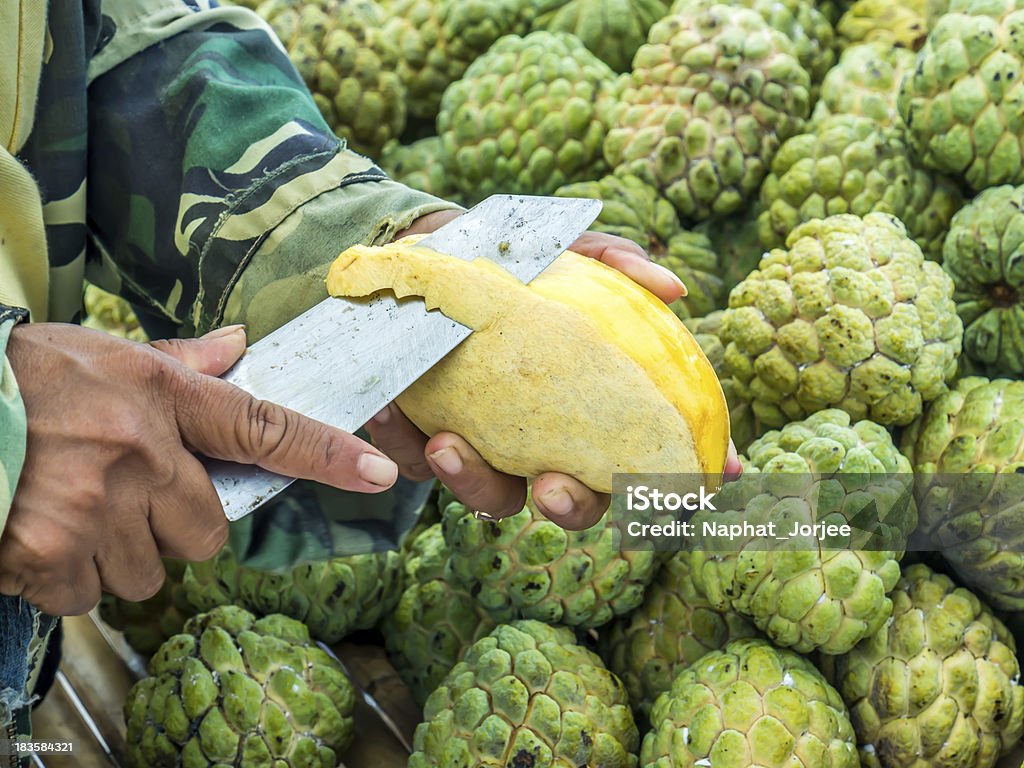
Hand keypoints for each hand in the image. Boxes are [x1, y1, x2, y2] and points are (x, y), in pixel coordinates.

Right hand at [0, 323, 397, 615]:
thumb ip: (179, 361)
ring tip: (71, 512)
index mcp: (163, 398)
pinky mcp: (49, 553)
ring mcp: (96, 507)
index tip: (378, 472)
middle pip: (206, 533)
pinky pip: (87, 595)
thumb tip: (240, 344)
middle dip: (173, 528)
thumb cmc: (21, 377)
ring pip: (146, 572)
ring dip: (116, 557)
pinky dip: (66, 579)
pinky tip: (39, 536)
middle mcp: (142, 454)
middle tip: (125, 498)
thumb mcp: (106, 353)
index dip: (327, 453)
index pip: (264, 427)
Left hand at [377, 215, 740, 528]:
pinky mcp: (420, 440)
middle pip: (568, 502)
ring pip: (487, 496)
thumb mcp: (568, 252)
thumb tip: (672, 288)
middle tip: (550, 486)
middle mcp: (541, 444)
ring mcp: (482, 448)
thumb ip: (616, 266)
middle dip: (566, 505)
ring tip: (446, 442)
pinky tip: (388, 405)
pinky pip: (409, 460)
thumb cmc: (520, 265)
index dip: (664, 483)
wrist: (436, 253)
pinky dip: (399, 438)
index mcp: (587, 414)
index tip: (682, 491)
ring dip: (470, 480)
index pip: (635, 461)